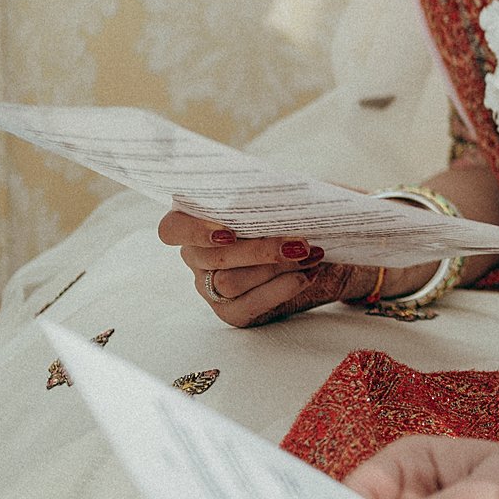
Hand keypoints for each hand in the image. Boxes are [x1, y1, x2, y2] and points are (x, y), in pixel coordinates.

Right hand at [157, 211, 379, 327]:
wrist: (326, 251)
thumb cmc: (299, 215)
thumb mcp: (292, 196)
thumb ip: (282, 189)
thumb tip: (290, 188)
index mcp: (200, 219)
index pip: (172, 228)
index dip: (194, 231)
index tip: (229, 231)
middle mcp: (197, 255)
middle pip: (212, 258)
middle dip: (259, 251)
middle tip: (300, 243)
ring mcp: (211, 286)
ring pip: (229, 282)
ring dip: (275, 268)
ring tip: (311, 255)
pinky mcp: (233, 310)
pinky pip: (248, 305)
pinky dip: (281, 289)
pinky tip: (308, 274)